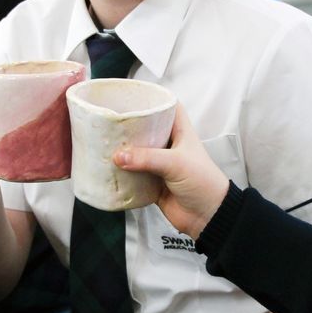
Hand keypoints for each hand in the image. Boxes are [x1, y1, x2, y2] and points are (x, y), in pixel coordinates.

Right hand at [115, 103, 229, 239]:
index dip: (153, 100)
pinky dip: (123, 175)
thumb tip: (118, 156)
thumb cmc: (202, 182)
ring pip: (138, 154)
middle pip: (147, 130)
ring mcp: (161, 165)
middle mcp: (170, 146)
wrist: (209, 216)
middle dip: (130, 127)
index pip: (168, 108)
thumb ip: (147, 158)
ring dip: (124, 152)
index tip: (132, 96)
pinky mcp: (153, 184)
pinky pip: (134, 177)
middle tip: (110, 121)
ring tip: (103, 143)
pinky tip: (108, 170)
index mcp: (181, 132)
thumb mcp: (176, 163)